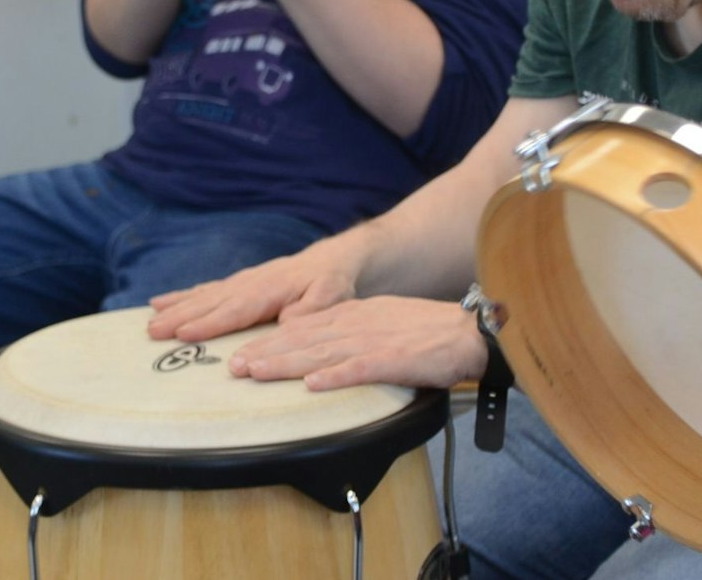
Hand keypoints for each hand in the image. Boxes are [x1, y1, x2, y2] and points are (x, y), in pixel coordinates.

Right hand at [146, 237, 361, 342]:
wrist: (330, 261)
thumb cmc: (331, 284)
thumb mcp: (332, 297)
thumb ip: (310, 310)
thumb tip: (286, 322)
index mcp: (270, 290)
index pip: (235, 310)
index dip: (209, 323)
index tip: (183, 333)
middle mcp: (249, 283)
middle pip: (210, 302)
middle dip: (181, 317)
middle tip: (153, 331)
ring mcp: (240, 282)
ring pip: (203, 296)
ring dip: (176, 308)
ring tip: (150, 319)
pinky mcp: (236, 283)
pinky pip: (205, 290)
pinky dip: (182, 296)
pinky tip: (160, 302)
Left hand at [226, 296, 486, 389]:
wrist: (468, 331)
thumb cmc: (425, 332)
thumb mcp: (378, 322)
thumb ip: (348, 333)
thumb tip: (318, 355)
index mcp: (352, 315)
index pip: (301, 328)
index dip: (269, 342)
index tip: (240, 354)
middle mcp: (356, 324)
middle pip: (302, 339)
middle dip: (265, 352)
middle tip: (233, 366)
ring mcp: (374, 341)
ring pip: (321, 353)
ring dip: (286, 364)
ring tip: (256, 372)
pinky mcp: (395, 359)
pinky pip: (361, 369)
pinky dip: (335, 377)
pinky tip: (313, 386)